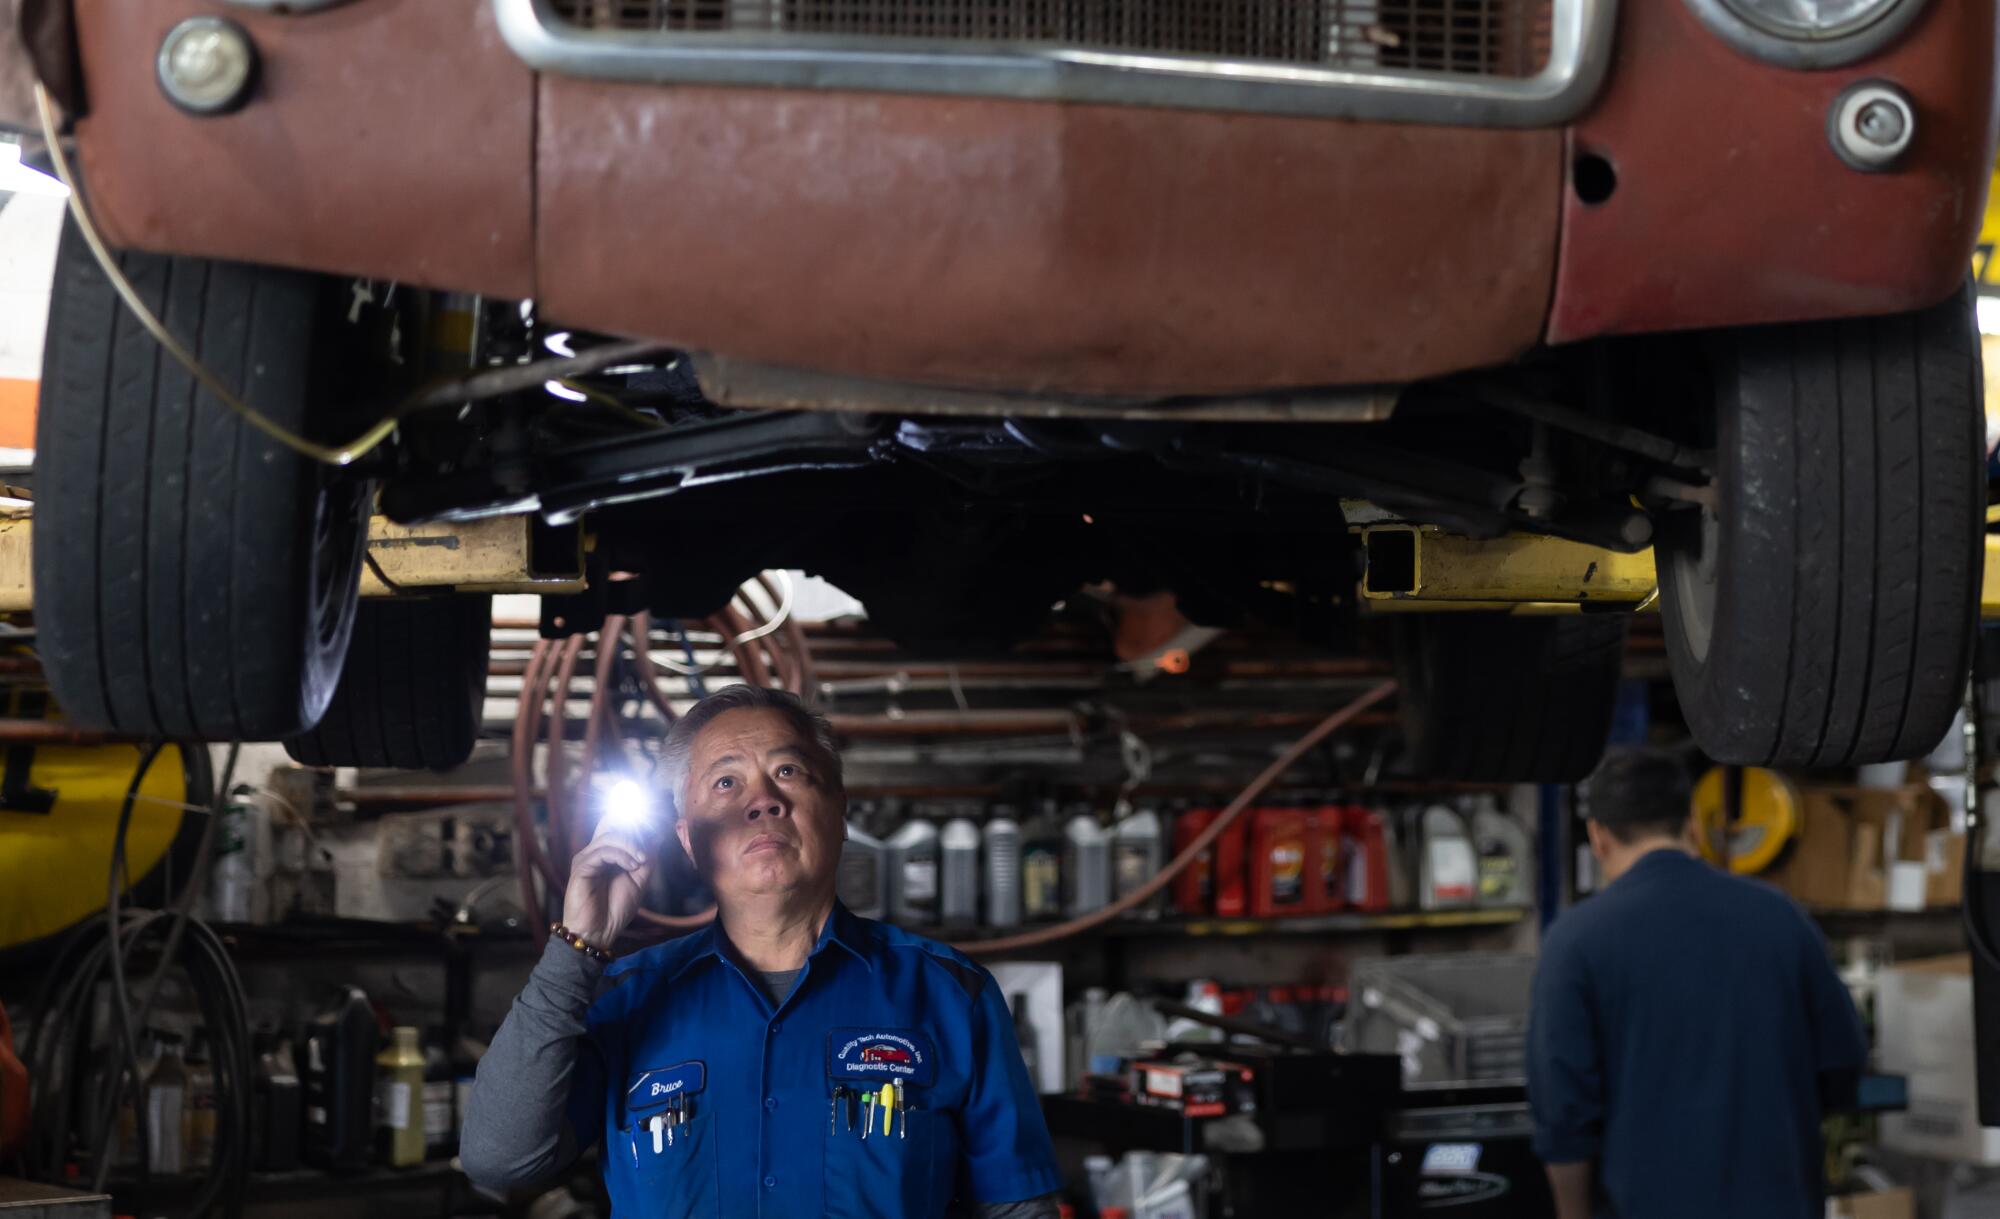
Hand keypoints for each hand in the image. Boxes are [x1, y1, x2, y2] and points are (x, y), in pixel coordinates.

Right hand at [562, 825, 654, 949]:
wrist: (600, 932)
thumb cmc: (616, 909)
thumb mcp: (639, 880)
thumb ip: (647, 858)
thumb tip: (657, 835)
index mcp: (607, 854)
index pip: (616, 826)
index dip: (634, 823)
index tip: (654, 828)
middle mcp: (594, 853)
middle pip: (614, 827)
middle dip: (636, 834)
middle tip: (647, 852)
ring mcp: (586, 859)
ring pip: (609, 837)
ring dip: (631, 845)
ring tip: (641, 861)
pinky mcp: (581, 868)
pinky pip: (602, 852)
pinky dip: (621, 856)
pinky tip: (632, 867)